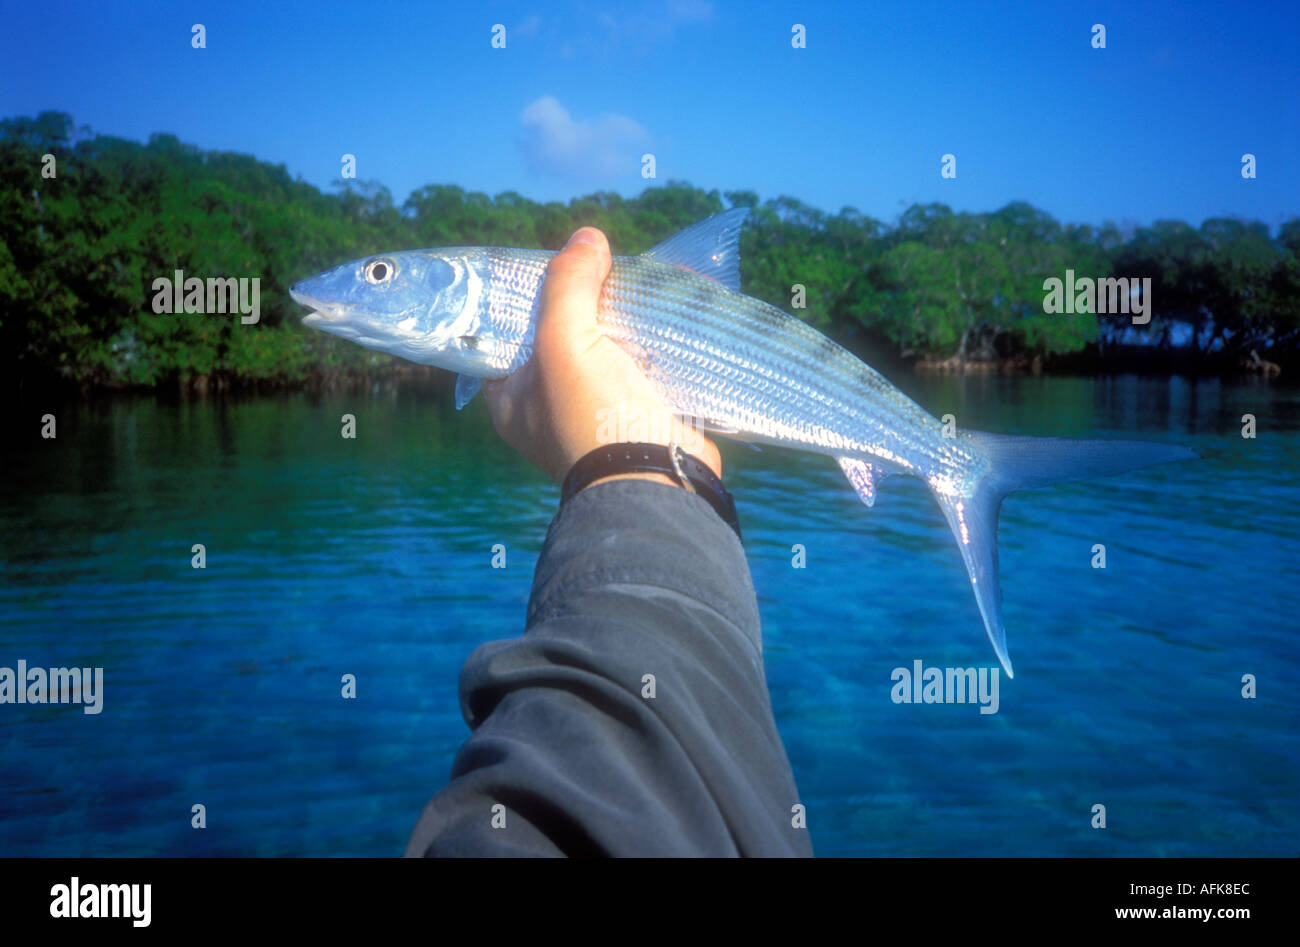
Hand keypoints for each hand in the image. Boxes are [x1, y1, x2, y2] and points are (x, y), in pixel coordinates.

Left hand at [483, 226, 720, 488]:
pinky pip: (642, 363)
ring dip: (625, 314)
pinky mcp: (639, 412)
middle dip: (585, 299)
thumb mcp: (564, 342)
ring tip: (642, 277)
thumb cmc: (593, 417)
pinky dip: (655, 337)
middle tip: (603, 263)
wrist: (658, 483)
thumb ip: (567, 286)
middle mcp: (549, 405)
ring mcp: (596, 410)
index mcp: (512, 396)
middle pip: (560, 334)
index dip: (525, 295)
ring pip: (605, 346)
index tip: (553, 264)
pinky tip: (668, 307)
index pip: (505, 332)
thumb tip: (587, 238)